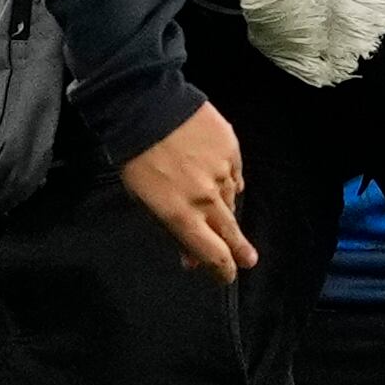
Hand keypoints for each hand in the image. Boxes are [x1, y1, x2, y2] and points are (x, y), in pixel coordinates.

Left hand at [116, 102, 255, 282]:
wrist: (147, 107)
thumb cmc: (135, 157)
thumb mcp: (144, 200)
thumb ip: (172, 229)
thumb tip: (190, 258)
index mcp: (181, 214)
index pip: (211, 253)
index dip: (221, 270)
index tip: (227, 276)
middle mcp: (207, 198)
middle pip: (230, 232)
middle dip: (239, 250)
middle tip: (249, 260)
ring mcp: (223, 173)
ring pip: (231, 200)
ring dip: (224, 207)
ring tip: (215, 205)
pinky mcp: (232, 150)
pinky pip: (235, 174)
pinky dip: (227, 179)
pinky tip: (218, 176)